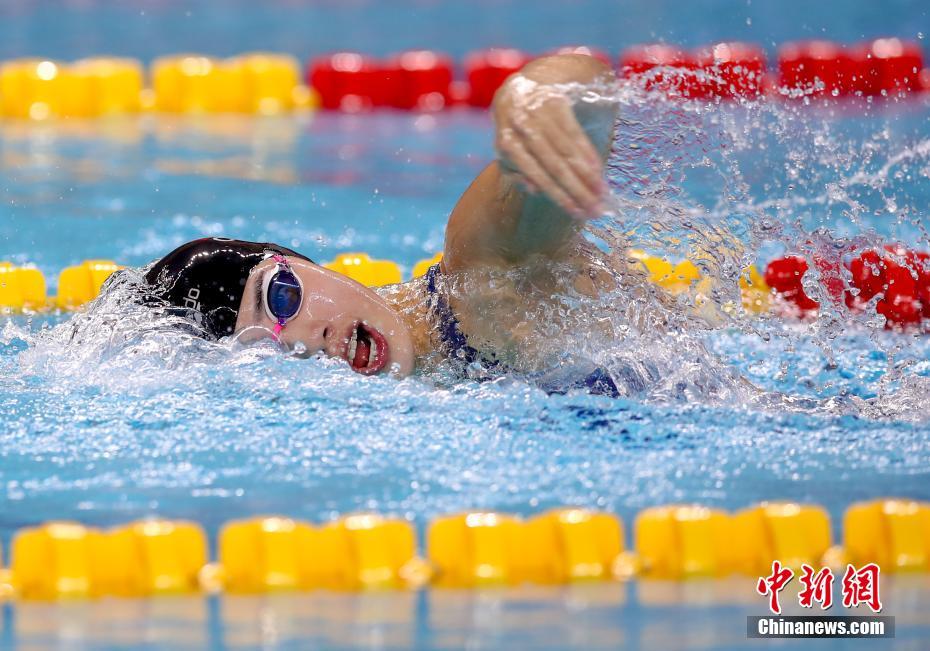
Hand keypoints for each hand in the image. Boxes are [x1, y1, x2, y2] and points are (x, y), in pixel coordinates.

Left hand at [493, 74, 606, 217]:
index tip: (578, 213)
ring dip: (588, 175)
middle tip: (597, 209)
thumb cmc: (515, 129)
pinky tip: (599, 170)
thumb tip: (535, 190)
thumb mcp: (508, 151)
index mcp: (507, 143)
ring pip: (568, 150)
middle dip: (578, 190)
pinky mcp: (556, 102)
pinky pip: (575, 133)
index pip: (536, 175)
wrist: (521, 86)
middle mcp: (522, 128)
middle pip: (555, 165)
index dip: (559, 196)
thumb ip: (517, 173)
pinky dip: (588, 153)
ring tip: (602, 193)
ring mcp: (539, 113)